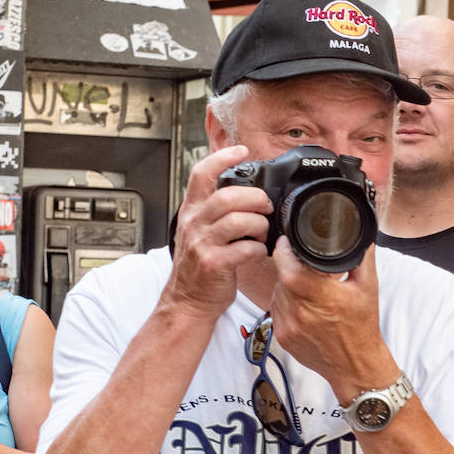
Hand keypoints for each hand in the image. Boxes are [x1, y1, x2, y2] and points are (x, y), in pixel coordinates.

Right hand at [164, 146, 273, 319]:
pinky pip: (244, 248)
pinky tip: (258, 252)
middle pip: (227, 195)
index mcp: (192, 211)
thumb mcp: (200, 231)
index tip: (242, 150)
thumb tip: (247, 193)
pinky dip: (258, 249)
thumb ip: (216, 211)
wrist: (187, 302)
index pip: (201, 173)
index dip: (222, 157)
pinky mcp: (213, 264)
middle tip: (266, 206)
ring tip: (262, 232)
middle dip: (255, 197)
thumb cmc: (200, 267)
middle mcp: (193, 224)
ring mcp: (202, 244)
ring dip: (259, 224)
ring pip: (237, 219)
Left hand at [266, 240, 394, 402]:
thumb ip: (362, 256)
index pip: (289, 267)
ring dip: (286, 285)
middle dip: (289, 267)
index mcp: (324, 297)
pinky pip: (275, 310)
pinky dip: (285, 302)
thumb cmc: (363, 327)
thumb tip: (361, 232)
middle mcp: (302, 312)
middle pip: (282, 278)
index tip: (289, 243)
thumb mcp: (369, 287)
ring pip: (276, 293)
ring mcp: (289, 326)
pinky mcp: (282, 337)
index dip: (285, 251)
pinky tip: (302, 305)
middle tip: (303, 266)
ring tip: (306, 287)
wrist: (355, 365)